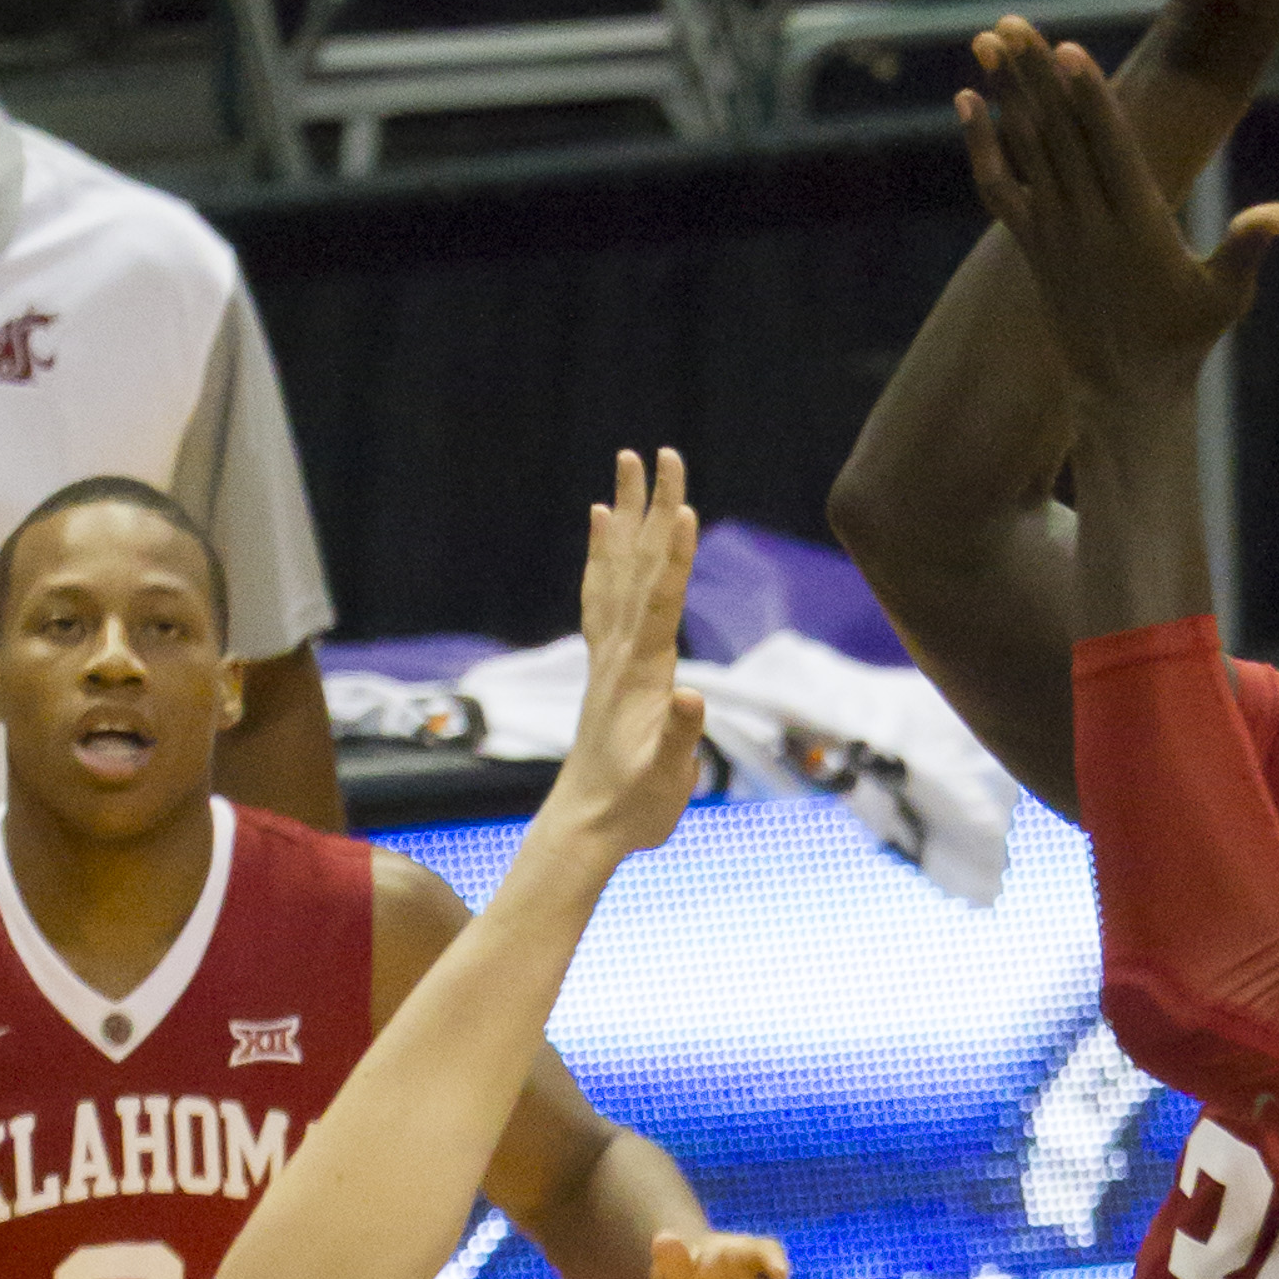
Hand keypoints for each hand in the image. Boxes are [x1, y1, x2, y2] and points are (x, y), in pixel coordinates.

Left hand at [555, 448, 707, 859]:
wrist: (587, 825)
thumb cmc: (634, 806)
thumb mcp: (667, 778)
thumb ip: (681, 736)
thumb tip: (691, 696)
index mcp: (643, 672)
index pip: (662, 600)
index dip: (675, 554)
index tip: (683, 505)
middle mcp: (620, 652)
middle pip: (639, 566)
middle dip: (652, 507)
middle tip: (661, 452)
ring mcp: (608, 654)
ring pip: (617, 568)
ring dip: (626, 515)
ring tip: (627, 465)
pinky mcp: (605, 663)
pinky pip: (602, 592)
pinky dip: (604, 553)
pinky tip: (601, 526)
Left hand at [960, 22, 1278, 405]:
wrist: (1124, 394)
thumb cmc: (1185, 341)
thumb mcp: (1225, 297)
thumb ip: (1248, 247)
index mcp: (1137, 227)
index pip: (1108, 150)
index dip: (1087, 97)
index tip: (1068, 49)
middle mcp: (1087, 226)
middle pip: (1057, 136)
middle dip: (1035, 76)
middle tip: (1011, 21)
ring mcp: (1054, 235)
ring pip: (1025, 150)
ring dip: (1006, 92)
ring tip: (989, 37)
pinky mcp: (1033, 246)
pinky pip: (999, 187)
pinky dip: (982, 143)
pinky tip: (968, 98)